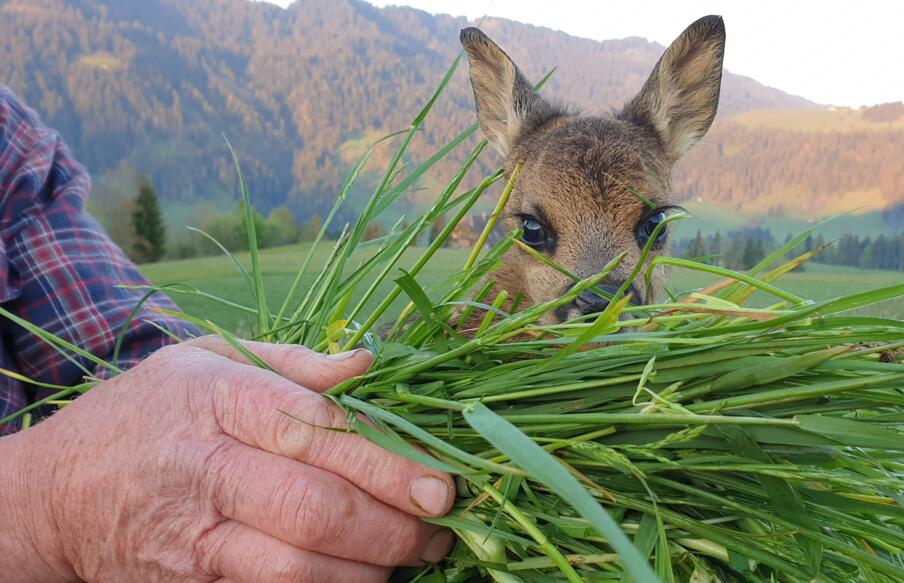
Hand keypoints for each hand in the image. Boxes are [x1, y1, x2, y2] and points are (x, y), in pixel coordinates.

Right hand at [0, 336, 455, 581]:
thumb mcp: (204, 360)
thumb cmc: (147, 415)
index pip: (317, 431)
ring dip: (367, 571)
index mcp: (217, 399)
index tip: (441, 483)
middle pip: (315, 507)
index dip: (388, 461)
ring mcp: (193, 537)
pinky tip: (359, 580)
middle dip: (392, 527)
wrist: (52, 495)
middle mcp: (205, 468)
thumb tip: (371, 363)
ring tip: (410, 559)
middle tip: (441, 530)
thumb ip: (292, 364)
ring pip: (295, 568)